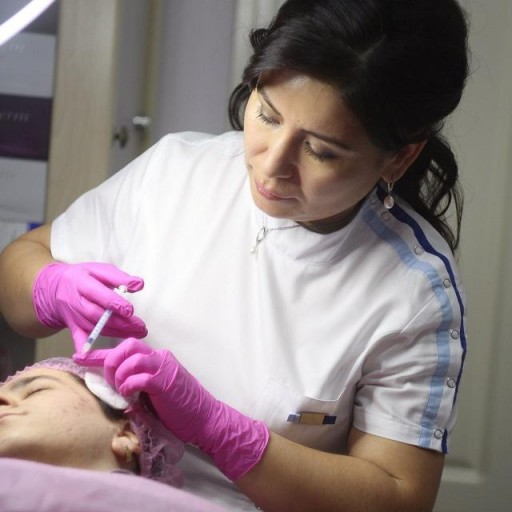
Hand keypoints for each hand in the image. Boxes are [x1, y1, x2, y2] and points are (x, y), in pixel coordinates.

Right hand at [33, 262, 147, 350]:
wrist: (55, 289)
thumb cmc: (84, 277)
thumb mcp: (100, 270)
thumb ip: (119, 277)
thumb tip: (140, 283)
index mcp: (82, 283)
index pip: (99, 295)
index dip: (114, 304)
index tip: (130, 311)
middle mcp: (76, 302)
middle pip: (98, 315)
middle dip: (121, 322)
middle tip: (141, 327)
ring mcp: (74, 317)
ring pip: (96, 328)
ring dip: (117, 333)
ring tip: (137, 334)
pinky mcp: (73, 328)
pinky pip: (81, 340)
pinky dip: (89, 349)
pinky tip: (102, 357)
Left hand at [75, 338, 269, 480]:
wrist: (204, 419)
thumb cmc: (178, 409)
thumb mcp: (152, 393)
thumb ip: (136, 385)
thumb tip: (111, 388)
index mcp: (156, 358)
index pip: (125, 348)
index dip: (100, 353)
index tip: (79, 357)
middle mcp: (160, 357)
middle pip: (127, 346)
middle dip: (111, 362)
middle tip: (111, 382)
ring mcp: (164, 368)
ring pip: (132, 358)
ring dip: (120, 376)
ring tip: (123, 392)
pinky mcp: (165, 382)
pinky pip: (139, 377)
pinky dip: (129, 386)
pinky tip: (130, 397)